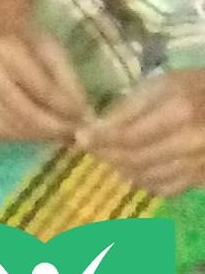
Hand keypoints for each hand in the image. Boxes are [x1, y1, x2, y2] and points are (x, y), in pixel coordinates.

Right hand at [0, 27, 91, 143]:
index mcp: (8, 52)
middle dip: (53, 129)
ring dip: (37, 136)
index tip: (84, 120)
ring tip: (55, 134)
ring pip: (9, 127)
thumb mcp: (56, 54)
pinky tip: (32, 132)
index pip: (42, 89)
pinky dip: (16, 137)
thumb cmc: (30, 43)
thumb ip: (70, 85)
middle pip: (24, 113)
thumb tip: (84, 118)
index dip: (66, 109)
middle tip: (73, 134)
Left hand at [81, 68, 204, 195]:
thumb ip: (131, 105)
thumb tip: (98, 127)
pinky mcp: (203, 178)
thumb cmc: (197, 88)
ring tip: (112, 155)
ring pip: (146, 176)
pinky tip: (137, 168)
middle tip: (92, 147)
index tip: (80, 137)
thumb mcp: (164, 84)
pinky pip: (165, 189)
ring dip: (122, 168)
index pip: (128, 135)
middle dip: (107, 154)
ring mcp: (199, 164)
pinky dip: (144, 181)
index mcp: (179, 112)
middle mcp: (190, 142)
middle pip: (134, 158)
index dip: (100, 139)